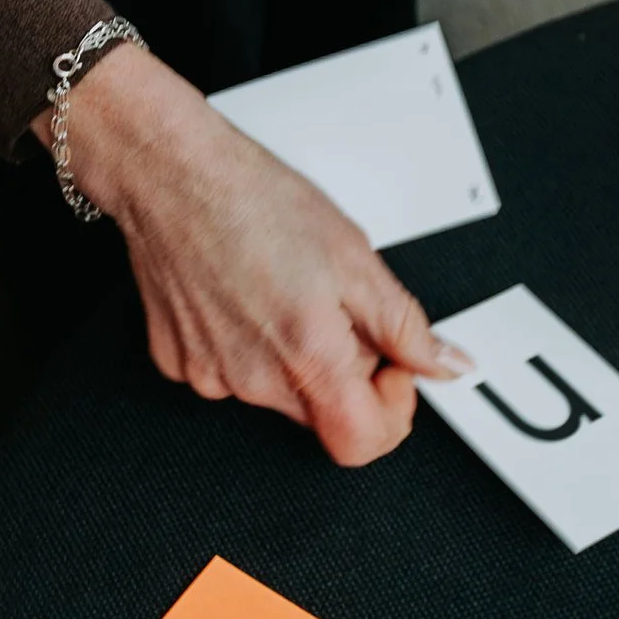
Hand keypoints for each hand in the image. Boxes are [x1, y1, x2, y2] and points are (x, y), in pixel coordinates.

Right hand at [39, 43, 472, 464]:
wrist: (173, 176)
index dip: (391, 411)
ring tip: (285, 291)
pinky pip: (231, 374)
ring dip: (296, 357)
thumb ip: (406, 327)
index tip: (392, 370)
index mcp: (308, 356)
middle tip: (337, 310)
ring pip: (279, 393)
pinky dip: (248, 346)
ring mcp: (211, 376)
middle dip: (346, 371)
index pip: (363, 443)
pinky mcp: (179, 364)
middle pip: (324, 414)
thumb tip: (445, 364)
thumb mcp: (355, 257)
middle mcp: (254, 380)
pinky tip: (246, 296)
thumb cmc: (253, 202)